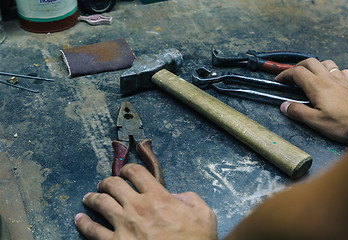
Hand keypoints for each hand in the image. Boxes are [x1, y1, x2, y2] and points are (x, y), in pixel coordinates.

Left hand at [74, 164, 217, 239]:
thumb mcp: (204, 214)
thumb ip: (190, 198)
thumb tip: (177, 195)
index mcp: (157, 196)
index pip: (136, 172)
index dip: (128, 168)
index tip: (126, 172)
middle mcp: (138, 207)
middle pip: (113, 184)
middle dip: (108, 181)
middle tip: (106, 184)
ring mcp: (124, 226)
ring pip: (100, 202)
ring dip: (93, 197)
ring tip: (90, 197)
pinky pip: (93, 231)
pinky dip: (84, 223)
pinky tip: (80, 219)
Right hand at [275, 58, 347, 142]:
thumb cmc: (346, 123)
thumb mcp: (317, 122)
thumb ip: (298, 112)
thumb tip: (285, 106)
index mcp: (317, 86)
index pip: (296, 72)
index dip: (285, 75)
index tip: (279, 81)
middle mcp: (328, 78)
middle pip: (309, 62)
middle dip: (297, 66)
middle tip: (292, 76)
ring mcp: (342, 79)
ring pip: (326, 63)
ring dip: (315, 66)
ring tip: (310, 76)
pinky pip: (341, 70)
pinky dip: (333, 71)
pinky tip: (332, 80)